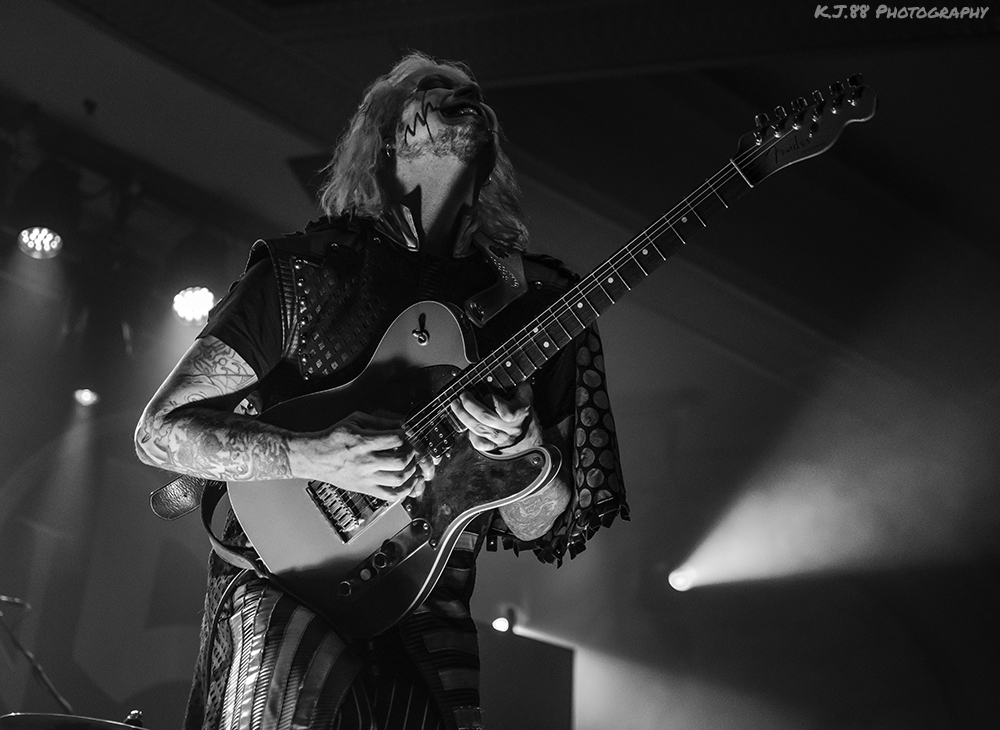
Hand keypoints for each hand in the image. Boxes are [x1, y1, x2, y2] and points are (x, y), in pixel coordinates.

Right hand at [290, 412, 431, 499]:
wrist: (314, 457)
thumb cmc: (333, 438)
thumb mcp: (355, 420)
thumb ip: (380, 421)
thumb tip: (402, 422)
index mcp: (363, 442)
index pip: (395, 439)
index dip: (406, 435)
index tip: (406, 434)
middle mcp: (365, 461)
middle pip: (400, 461)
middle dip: (411, 453)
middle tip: (410, 449)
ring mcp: (366, 477)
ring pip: (398, 479)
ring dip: (411, 471)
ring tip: (410, 464)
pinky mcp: (365, 489)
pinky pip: (391, 495)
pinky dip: (405, 490)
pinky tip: (408, 482)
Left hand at [449, 382, 539, 452]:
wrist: (526, 427)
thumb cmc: (520, 404)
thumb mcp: (522, 391)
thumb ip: (515, 383)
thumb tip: (498, 372)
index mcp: (520, 411)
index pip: (505, 412)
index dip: (493, 402)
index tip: (487, 395)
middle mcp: (511, 427)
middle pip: (486, 418)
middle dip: (470, 405)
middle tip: (463, 395)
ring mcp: (502, 438)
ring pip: (479, 429)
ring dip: (464, 416)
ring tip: (456, 405)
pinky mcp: (494, 445)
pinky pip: (479, 444)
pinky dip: (471, 435)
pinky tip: (466, 426)